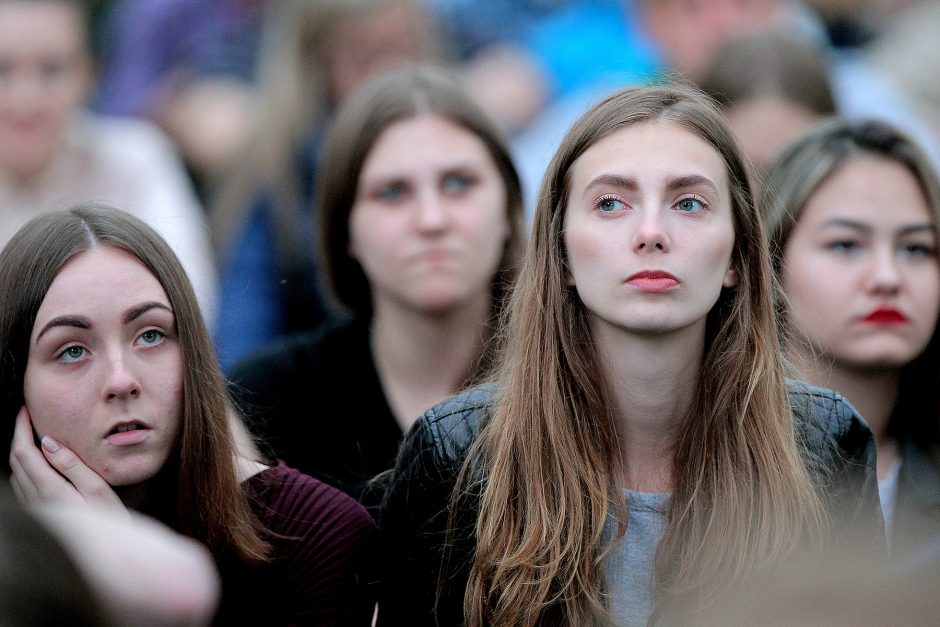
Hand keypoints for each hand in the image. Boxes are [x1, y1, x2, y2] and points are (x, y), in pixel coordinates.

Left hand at [9, 406, 125, 512]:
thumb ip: (71, 464)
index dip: (21, 429)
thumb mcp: (96, 488)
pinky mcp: (40, 514)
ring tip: (32, 435)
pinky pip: (22, 486)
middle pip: (15, 461)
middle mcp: (36, 499)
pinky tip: (38, 463)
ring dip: (20, 452)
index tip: (26, 410)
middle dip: (18, 436)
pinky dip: (24, 467)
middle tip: (27, 417)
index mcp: (49, 489)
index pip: (24, 452)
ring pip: (16, 474)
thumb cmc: (109, 520)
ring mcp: (35, 509)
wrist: (106, 555)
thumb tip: (48, 442)